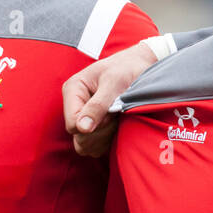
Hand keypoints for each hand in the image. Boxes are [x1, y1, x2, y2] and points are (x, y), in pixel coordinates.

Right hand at [62, 42, 157, 156]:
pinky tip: (118, 125)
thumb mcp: (114, 83)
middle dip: (100, 132)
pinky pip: (96, 146)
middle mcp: (74, 105)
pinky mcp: (94, 125)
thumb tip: (82, 128)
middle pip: (78, 138)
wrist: (140, 66)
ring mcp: (83, 117)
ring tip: (118, 118)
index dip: (93, 126)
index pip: (72, 124)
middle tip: (116, 115)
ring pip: (86, 145)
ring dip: (105, 138)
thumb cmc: (126, 69)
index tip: (110, 114)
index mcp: (73, 90)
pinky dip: (108, 140)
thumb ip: (98, 105)